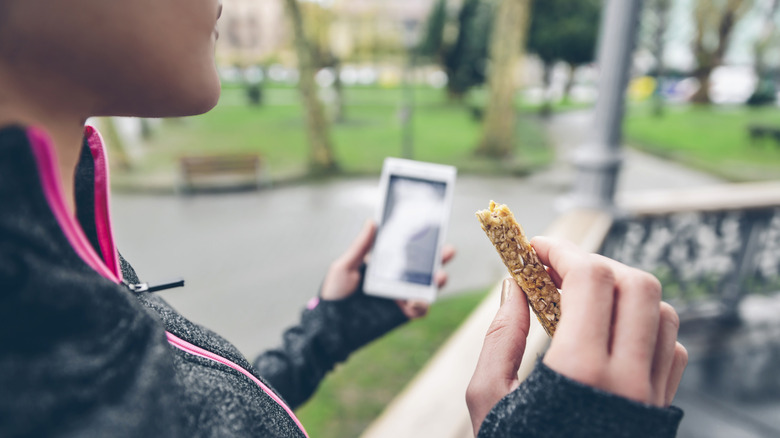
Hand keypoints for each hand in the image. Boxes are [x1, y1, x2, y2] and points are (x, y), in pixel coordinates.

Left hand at [319, 220, 455, 318]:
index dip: (421, 240)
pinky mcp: (401, 314)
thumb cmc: (334, 293)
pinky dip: (422, 305)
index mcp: (384, 263)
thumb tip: (372, 221)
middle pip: (423, 266)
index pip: (406, 249)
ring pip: (426, 286)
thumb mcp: (345, 266)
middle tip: (448, 250)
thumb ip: (360, 246)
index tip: (433, 229)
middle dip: (438, 258)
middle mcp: (396, 278)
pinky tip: (417, 300)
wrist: (330, 326)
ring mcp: (400, 296)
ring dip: (436, 281)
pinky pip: (419, 309)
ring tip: (440, 276)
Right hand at [466, 237, 687, 435]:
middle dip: (592, 263)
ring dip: (621, 290)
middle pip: (634, 283)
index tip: (534, 248)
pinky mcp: (661, 410)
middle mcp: (627, 379)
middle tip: (555, 269)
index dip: (561, 251)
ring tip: (581, 298)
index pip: (590, 280)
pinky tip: (609, 334)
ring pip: (661, 311)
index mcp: (580, 373)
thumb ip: (501, 334)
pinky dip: (643, 325)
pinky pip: (670, 349)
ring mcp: (651, 396)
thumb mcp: (488, 397)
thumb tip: (512, 283)